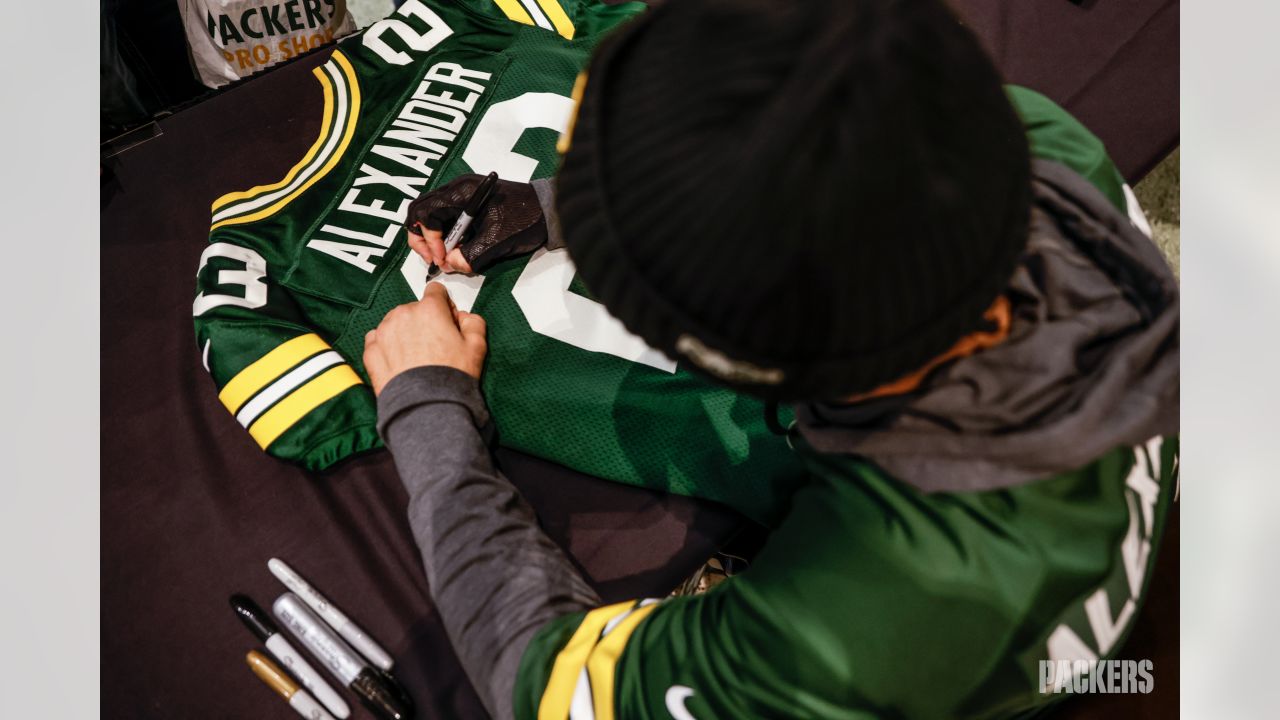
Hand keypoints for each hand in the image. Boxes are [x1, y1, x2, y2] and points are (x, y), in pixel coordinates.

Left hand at [363, 283, 487, 394]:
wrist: (426, 405)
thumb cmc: (451, 376)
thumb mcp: (477, 346)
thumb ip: (474, 322)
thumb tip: (464, 317)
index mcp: (429, 309)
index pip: (435, 291)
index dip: (445, 305)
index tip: (448, 321)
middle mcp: (403, 315)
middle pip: (415, 308)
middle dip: (425, 321)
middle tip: (435, 346)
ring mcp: (383, 332)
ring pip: (395, 322)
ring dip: (405, 332)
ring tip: (416, 357)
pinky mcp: (371, 350)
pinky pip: (378, 339)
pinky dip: (387, 346)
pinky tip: (399, 361)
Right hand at [404, 174, 546, 273]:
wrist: (548, 210)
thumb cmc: (526, 219)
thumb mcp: (497, 242)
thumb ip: (471, 255)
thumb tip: (449, 265)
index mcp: (462, 192)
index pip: (426, 212)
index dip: (429, 239)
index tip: (441, 258)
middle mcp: (457, 189)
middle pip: (421, 210)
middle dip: (422, 237)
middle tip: (434, 259)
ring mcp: (461, 195)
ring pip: (431, 214)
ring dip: (432, 237)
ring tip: (444, 257)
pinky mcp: (468, 204)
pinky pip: (445, 218)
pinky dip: (444, 235)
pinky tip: (454, 250)